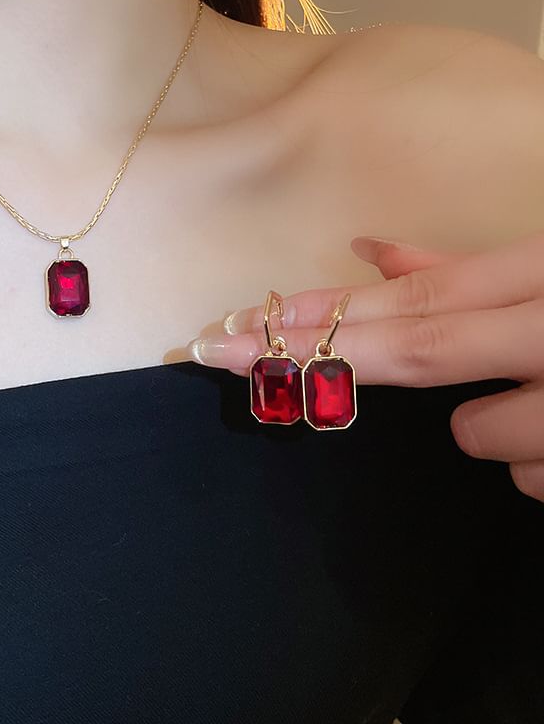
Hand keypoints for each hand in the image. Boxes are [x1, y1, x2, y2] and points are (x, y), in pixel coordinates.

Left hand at [187, 232, 543, 501]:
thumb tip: (371, 252)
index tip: (240, 319)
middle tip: (219, 352)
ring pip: (482, 436)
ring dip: (493, 423)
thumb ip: (467, 267)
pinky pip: (534, 479)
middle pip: (414, 346)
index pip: (412, 293)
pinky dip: (540, 460)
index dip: (321, 308)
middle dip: (310, 353)